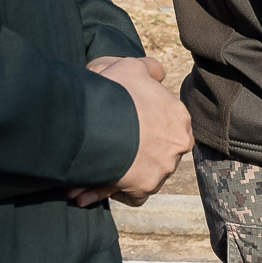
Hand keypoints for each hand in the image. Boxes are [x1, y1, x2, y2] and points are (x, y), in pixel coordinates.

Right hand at [79, 56, 191, 206]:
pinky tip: (86, 190)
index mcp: (178, 116)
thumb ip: (147, 69)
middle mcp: (178, 142)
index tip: (115, 129)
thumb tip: (157, 75)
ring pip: (142, 173)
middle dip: (128, 155)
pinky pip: (132, 195)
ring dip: (115, 175)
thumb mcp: (129, 67)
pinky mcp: (146, 186)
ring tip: (83, 176)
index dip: (139, 129)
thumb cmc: (111, 92)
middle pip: (154, 151)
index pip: (163, 125)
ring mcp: (164, 165)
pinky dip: (109, 192)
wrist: (94, 122)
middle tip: (101, 153)